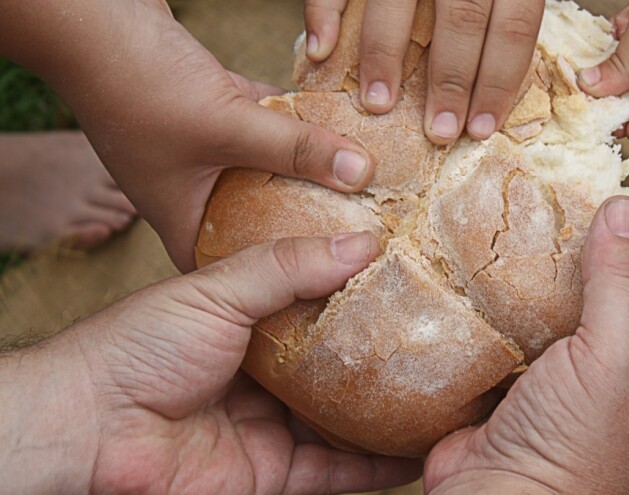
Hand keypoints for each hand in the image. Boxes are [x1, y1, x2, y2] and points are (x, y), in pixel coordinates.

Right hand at [0, 0, 376, 271]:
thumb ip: (295, 149)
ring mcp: (205, 152)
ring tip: (366, 187)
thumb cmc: (139, 85)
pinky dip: (298, 126)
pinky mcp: (215, 112)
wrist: (92, 18)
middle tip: (364, 235)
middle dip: (309, 223)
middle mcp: (194, 192)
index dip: (278, 286)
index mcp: (183, 219)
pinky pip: (268, 128)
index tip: (335, 285)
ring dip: (310, 169)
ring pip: (270, 170)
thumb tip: (364, 174)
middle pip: (262, 220)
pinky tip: (342, 128)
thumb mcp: (227, 126)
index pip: (235, 272)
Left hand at [0, 232, 421, 493]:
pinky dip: (376, 468)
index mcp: (253, 325)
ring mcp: (272, 429)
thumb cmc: (139, 347)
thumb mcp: (216, 289)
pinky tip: (417, 454)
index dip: (364, 298)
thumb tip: (362, 243)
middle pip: (341, 370)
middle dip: (387, 361)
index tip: (412, 282)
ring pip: (347, 424)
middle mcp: (268, 378)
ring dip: (392, 416)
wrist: (88, 427)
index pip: (322, 309)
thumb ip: (286, 267)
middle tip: (445, 344)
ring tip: (447, 400)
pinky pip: (336, 473)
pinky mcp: (272, 475)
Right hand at [304, 0, 545, 142]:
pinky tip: (322, 50)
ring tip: (378, 104)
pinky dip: (325, 9)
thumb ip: (513, 6)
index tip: (482, 128)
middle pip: (461, 18)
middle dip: (450, 81)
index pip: (514, 25)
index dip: (499, 81)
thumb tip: (508, 73)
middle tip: (438, 132)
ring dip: (384, 55)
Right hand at [423, 196, 628, 493]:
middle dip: (607, 265)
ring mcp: (574, 392)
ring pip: (573, 319)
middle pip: (628, 310)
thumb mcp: (612, 363)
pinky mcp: (525, 389)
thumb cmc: (572, 456)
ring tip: (546, 229)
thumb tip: (626, 212)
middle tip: (589, 214)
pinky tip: (506, 270)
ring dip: (557, 283)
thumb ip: (623, 287)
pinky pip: (527, 334)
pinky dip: (517, 306)